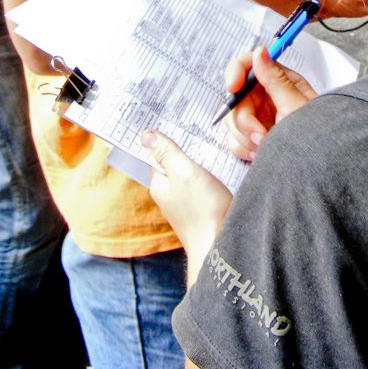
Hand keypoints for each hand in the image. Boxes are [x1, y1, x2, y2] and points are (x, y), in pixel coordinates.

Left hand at [142, 130, 231, 270]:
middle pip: (170, 164)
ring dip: (192, 160)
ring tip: (203, 141)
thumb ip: (167, 153)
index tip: (165, 119)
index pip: (153, 154)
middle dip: (177, 147)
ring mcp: (184, 204)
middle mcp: (168, 195)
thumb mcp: (184, 172)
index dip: (159, 137)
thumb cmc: (203, 209)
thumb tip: (146, 135)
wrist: (221, 248)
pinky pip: (198, 185)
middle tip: (188, 125)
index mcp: (159, 184)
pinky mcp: (200, 210)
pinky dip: (204, 174)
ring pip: (185, 175)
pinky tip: (215, 167)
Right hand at [222, 46, 316, 160]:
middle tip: (260, 135)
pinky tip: (261, 153)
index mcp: (280, 82)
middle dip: (244, 118)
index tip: (233, 87)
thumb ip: (276, 79)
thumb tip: (260, 51)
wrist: (320, 170)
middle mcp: (267, 97)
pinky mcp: (252, 138)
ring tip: (266, 146)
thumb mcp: (296, 108)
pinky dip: (244, 149)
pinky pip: (234, 140)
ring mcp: (258, 118)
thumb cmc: (317, 138)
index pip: (249, 65)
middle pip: (236, 97)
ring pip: (232, 120)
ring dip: (245, 137)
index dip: (236, 72)